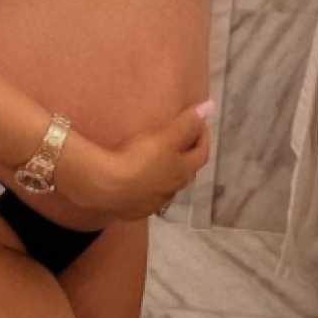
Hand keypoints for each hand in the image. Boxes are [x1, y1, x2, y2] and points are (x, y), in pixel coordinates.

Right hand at [56, 103, 210, 221]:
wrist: (107, 188)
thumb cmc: (140, 158)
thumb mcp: (165, 136)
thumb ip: (187, 123)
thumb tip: (210, 106)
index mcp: (183, 171)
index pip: (202, 153)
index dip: (203, 136)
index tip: (199, 122)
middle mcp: (173, 190)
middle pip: (187, 172)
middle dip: (188, 156)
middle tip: (183, 141)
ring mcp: (155, 202)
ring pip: (169, 187)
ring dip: (170, 175)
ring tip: (162, 162)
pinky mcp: (136, 210)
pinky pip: (150, 198)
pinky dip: (152, 188)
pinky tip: (142, 184)